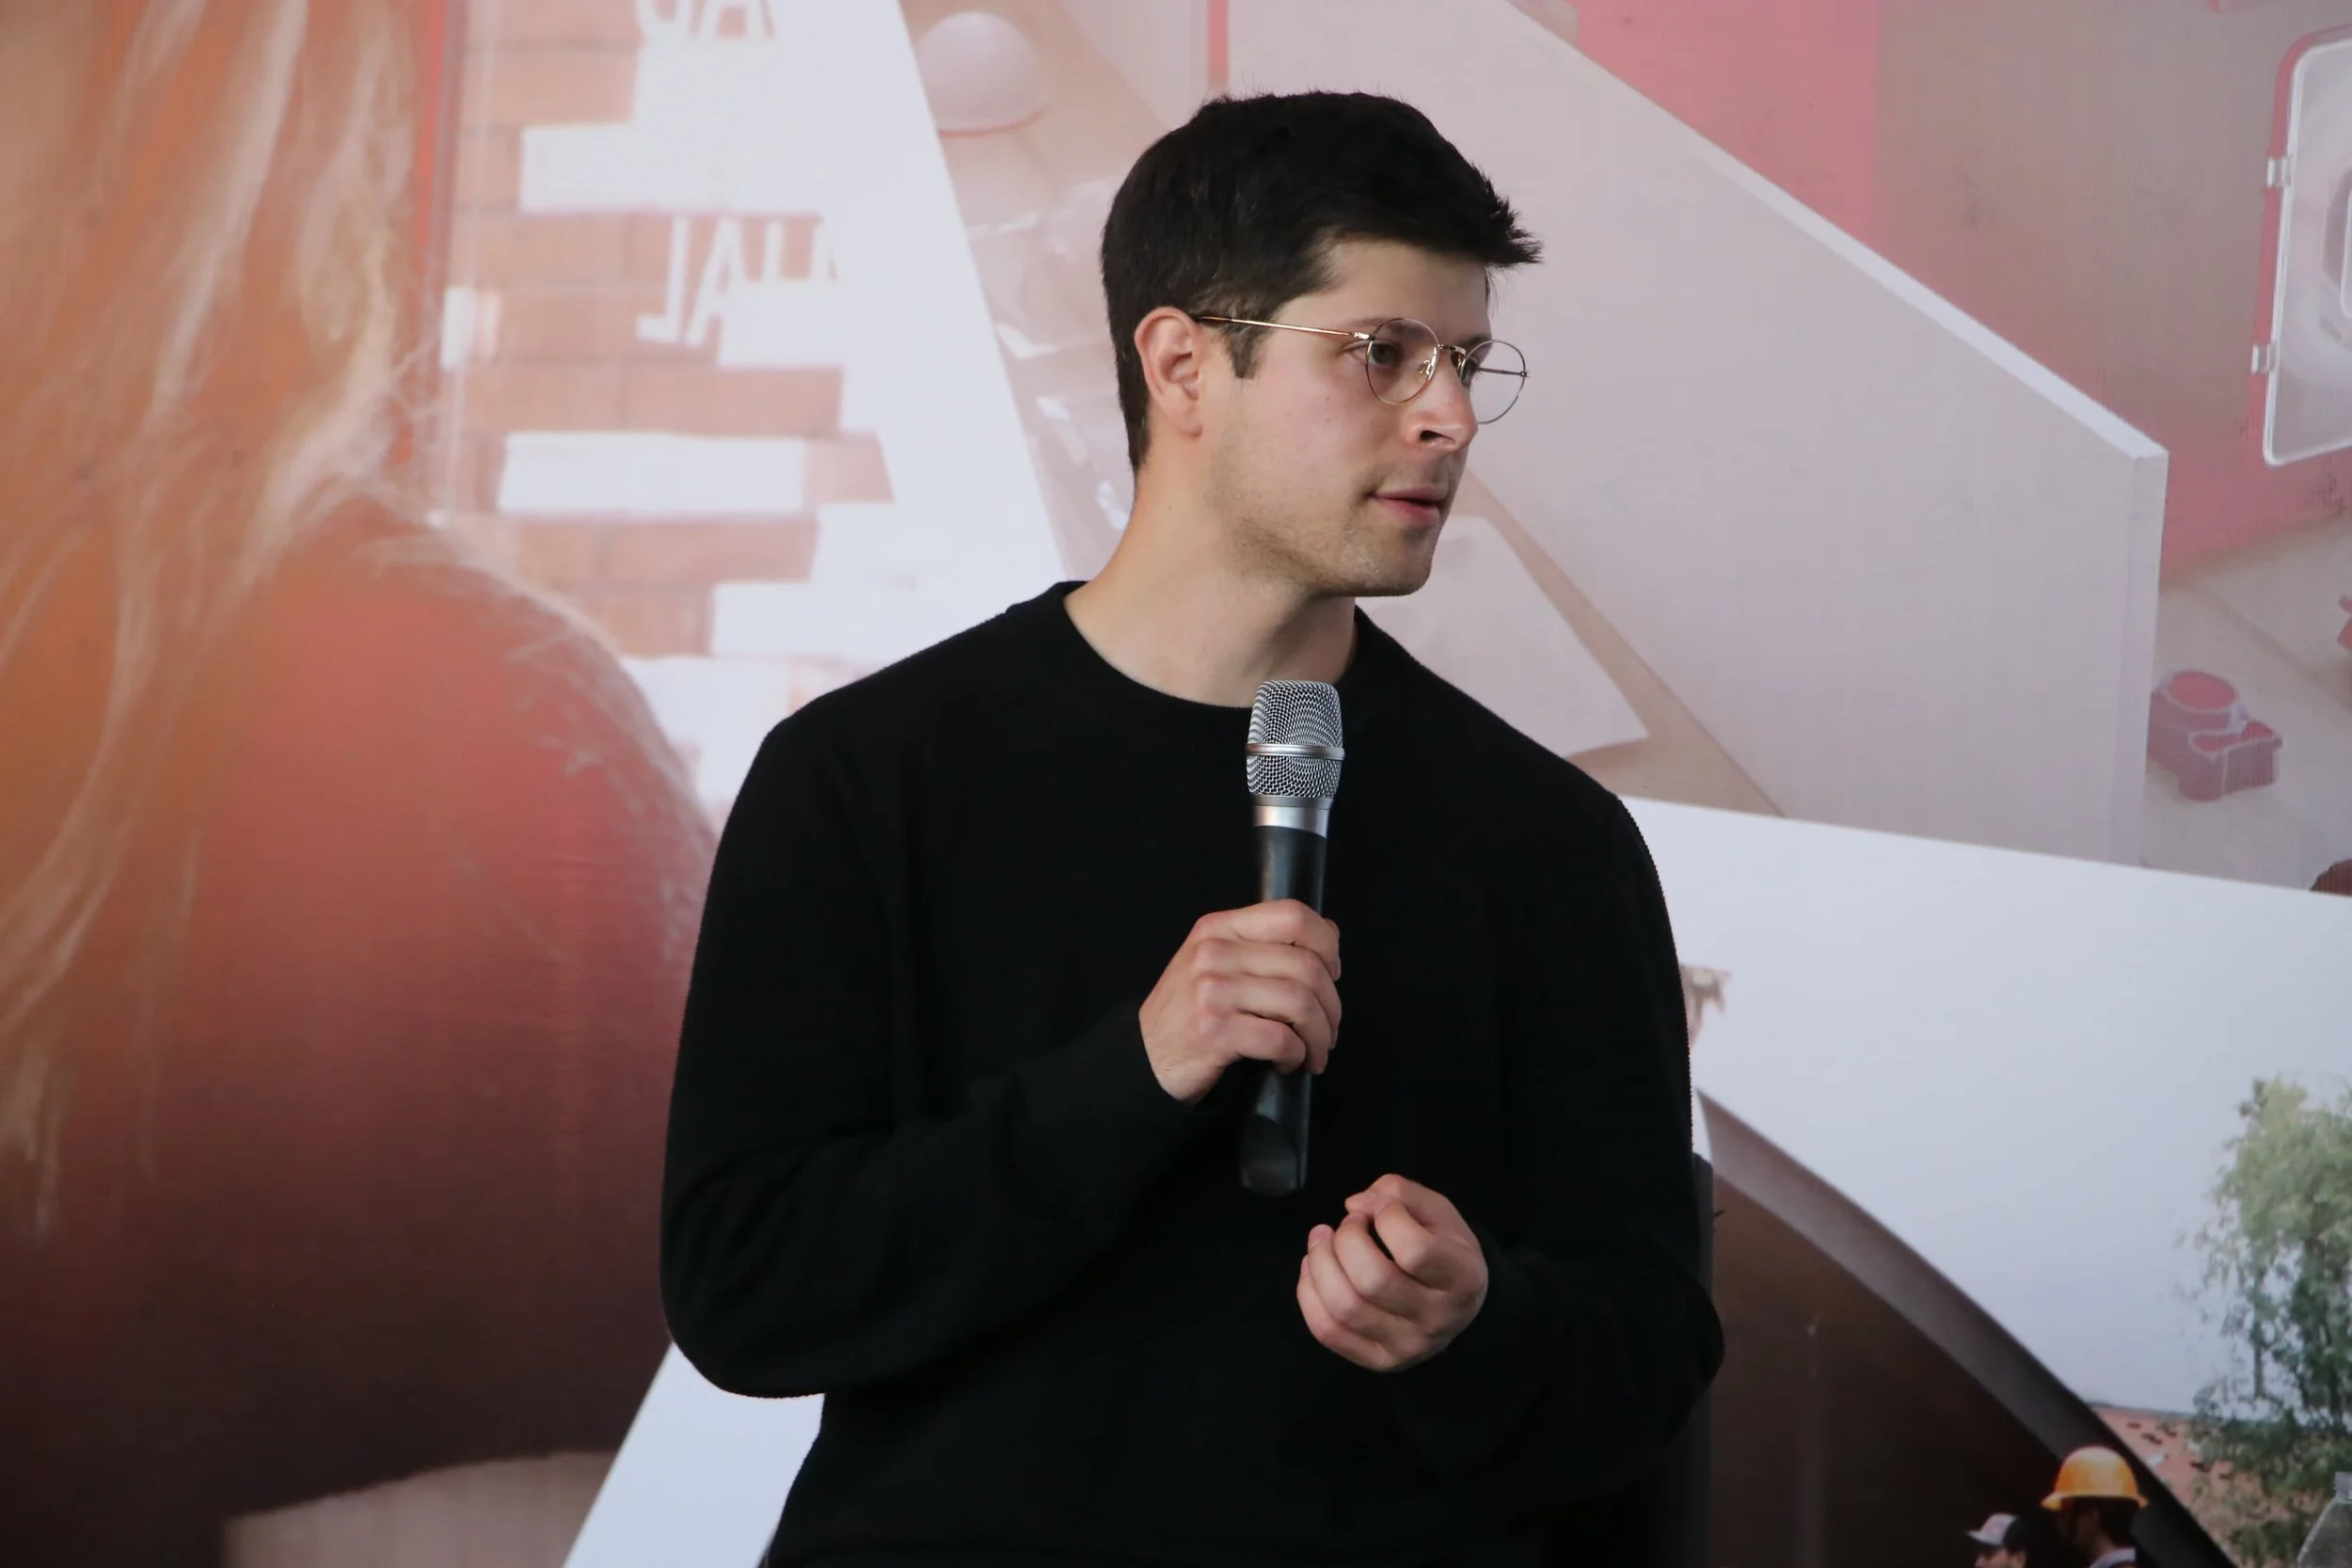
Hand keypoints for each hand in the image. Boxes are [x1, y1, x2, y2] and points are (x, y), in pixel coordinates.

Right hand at [1139, 899, 1341, 1103]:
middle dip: (1330, 1005)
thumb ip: (1264, 945)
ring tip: (1315, 1052)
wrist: (1144, 1056)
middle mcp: (1214, 952)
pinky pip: (1280, 1039)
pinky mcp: (1214, 1031)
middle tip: (1328, 1030)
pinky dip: (1296, 1055)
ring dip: (1319, 1035)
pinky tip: (1288, 1062)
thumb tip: (1328, 935)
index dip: (1327, 944)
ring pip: (1299, 1003)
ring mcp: (1212, 991)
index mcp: (1220, 927)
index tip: (1332, 974)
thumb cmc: (1188, 1012)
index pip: (1293, 915)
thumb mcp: (1217, 963)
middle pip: (1305, 965)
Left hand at [1297, 1174, 1487, 1371]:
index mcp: (1461, 1277)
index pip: (1414, 1250)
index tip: (1380, 1207)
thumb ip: (1400, 1194)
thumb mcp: (1438, 1212)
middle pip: (1372, 1281)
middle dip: (1346, 1239)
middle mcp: (1436, 1318)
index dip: (1387, 1217)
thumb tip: (1355, 1205)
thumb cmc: (1444, 1251)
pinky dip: (1309, 1294)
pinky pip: (1328, 1331)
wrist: (1459, 1306)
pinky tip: (1313, 1268)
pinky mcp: (1378, 1360)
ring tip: (1321, 1239)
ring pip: (1344, 1307)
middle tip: (1349, 1222)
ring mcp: (1406, 1346)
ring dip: (1319, 1263)